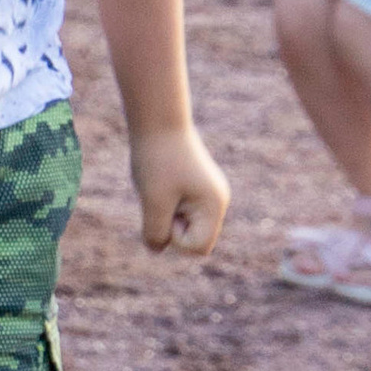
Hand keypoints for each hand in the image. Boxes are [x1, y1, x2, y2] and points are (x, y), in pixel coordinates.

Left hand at [129, 125, 229, 254]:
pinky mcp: (195, 186)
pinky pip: (179, 210)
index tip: (165, 212)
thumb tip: (156, 250)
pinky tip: (160, 182)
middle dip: (171, 226)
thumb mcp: (153, 201)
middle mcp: (217, 201)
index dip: (176, 240)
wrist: (158, 120)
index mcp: (214, 206)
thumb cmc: (157, 159)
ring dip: (165, 213)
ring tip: (160, 187)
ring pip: (183, 224)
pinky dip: (164, 203)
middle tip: (160, 198)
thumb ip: (156, 232)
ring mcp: (207, 193)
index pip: (199, 247)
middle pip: (193, 238)